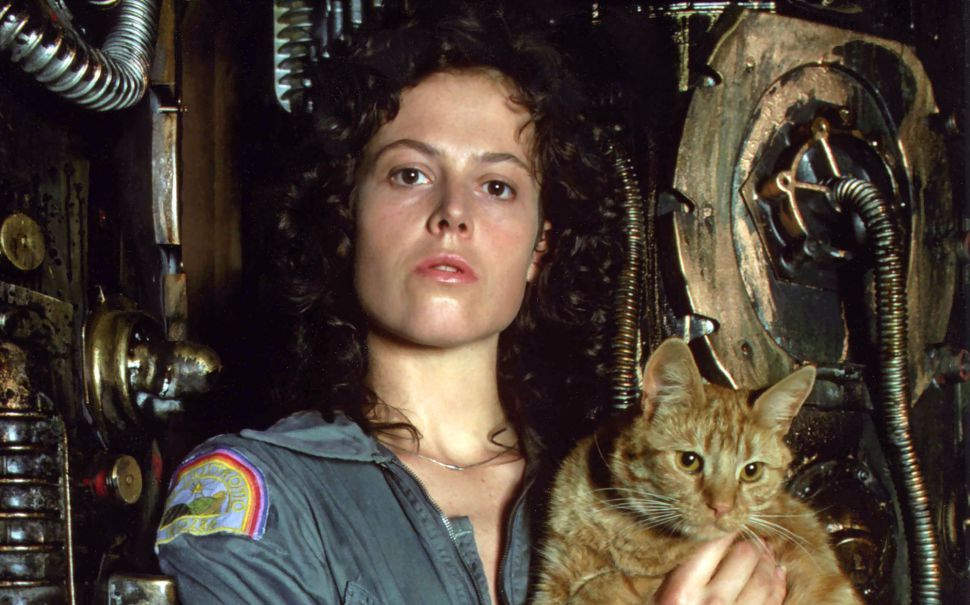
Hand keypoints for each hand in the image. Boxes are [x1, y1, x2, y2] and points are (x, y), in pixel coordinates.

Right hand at [651, 536, 786, 604]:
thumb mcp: (659, 600)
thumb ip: (679, 575)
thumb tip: (707, 542)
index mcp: (682, 592)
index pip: (712, 544)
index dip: (724, 529)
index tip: (726, 525)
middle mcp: (712, 604)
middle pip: (744, 556)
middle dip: (750, 542)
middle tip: (749, 537)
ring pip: (765, 577)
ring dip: (768, 560)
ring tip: (764, 552)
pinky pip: (774, 601)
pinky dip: (778, 583)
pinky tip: (776, 574)